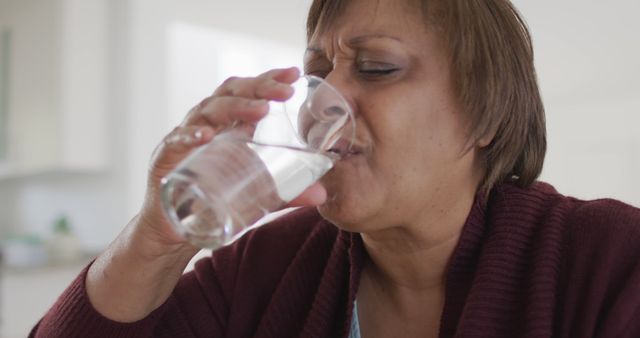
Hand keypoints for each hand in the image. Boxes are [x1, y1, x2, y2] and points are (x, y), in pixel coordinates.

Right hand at [136, 67, 327, 250]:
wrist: (176, 229)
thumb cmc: (215, 200)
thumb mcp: (256, 195)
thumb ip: (286, 192)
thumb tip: (323, 195)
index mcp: (228, 126)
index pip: (248, 91)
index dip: (269, 78)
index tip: (294, 72)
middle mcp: (207, 124)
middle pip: (230, 93)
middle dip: (259, 88)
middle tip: (285, 91)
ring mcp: (185, 139)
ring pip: (207, 111)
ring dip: (235, 107)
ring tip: (262, 111)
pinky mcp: (166, 160)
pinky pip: (175, 141)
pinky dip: (189, 136)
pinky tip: (206, 136)